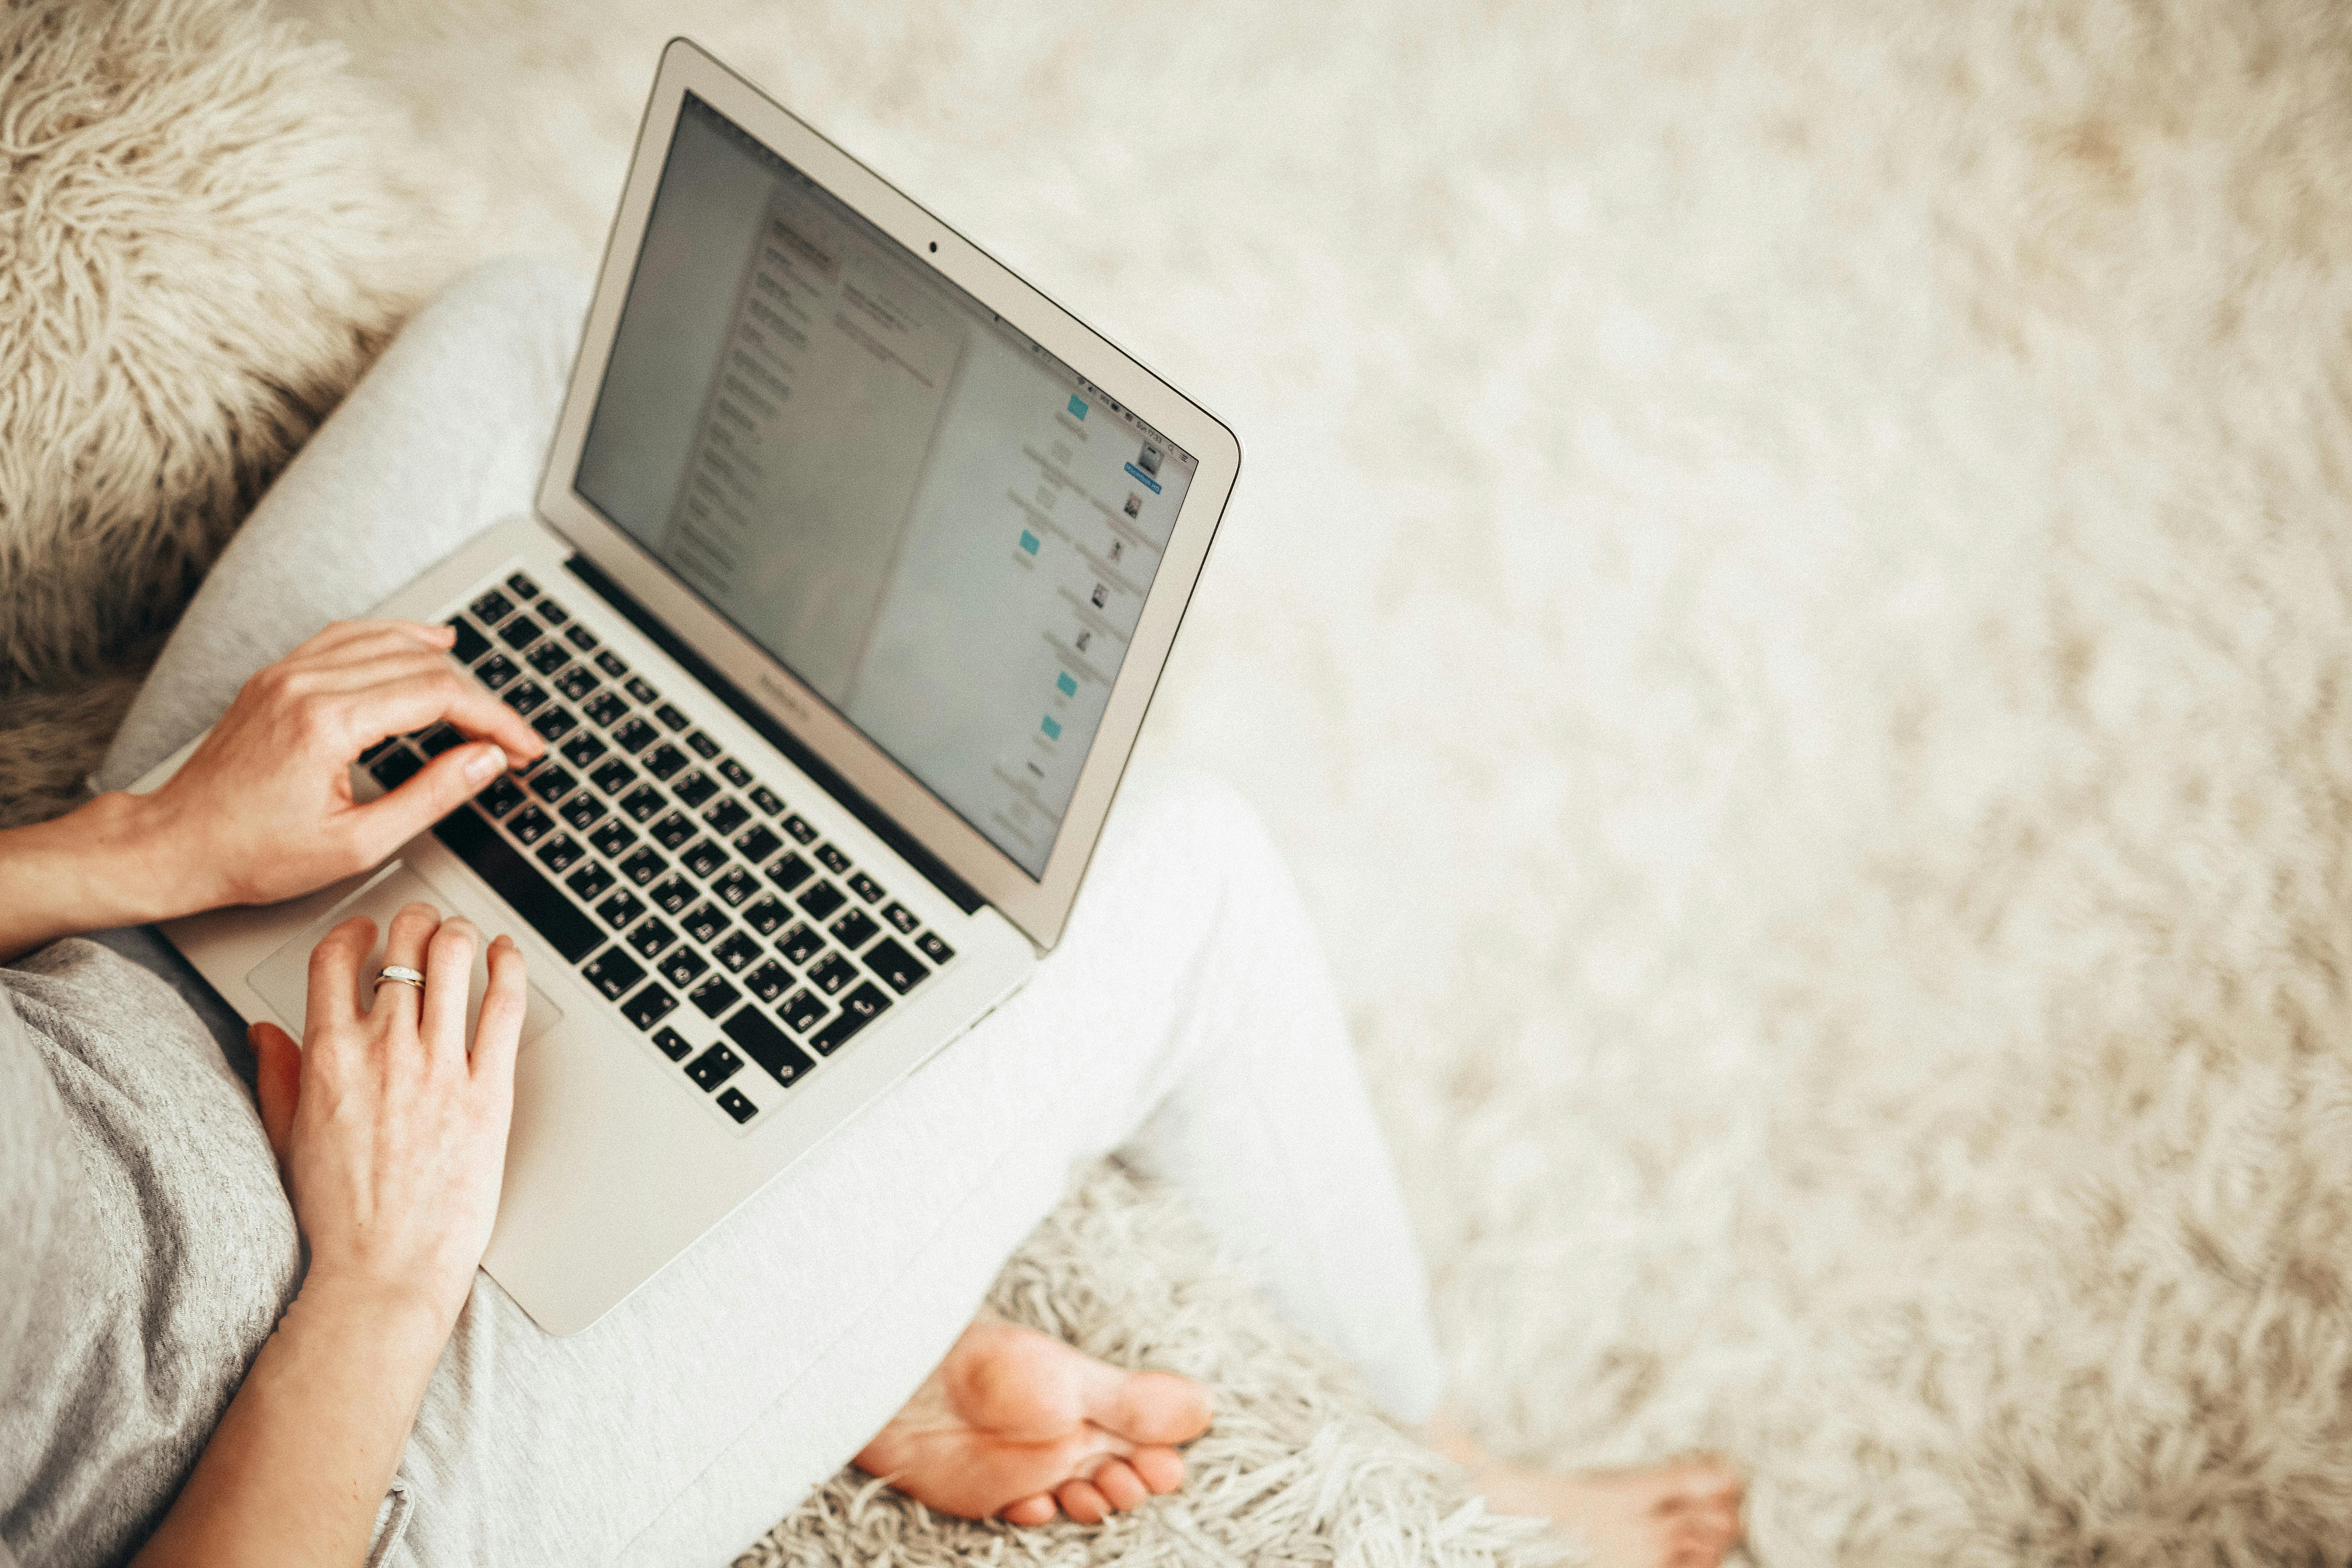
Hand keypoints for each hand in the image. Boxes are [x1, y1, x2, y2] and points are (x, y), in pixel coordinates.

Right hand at [130, 905, 528, 1567]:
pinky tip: (508, 956)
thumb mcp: (287, 1139)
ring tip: (465, 937)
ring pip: (455, 959)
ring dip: (460, 934)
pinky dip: (510, 967)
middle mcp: (385, 1051)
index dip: (354, 931)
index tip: (367, 932)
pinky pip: (504, 1005)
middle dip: (414, 922)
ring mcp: (440, 1068)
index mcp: (328, 1057)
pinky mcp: (489, 1090)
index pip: (336, 957)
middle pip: (403, 946)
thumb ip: (276, 1075)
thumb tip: (262, 1030)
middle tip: (422, 927)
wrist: (385, 1269)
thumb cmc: (339, 1214)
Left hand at [144, 619, 545, 913]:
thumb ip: (432, 795)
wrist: (175, 844)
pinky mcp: (277, 675)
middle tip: (507, 741)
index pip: (438, 694)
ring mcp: (288, 672)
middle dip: (478, 700)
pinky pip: (348, 636)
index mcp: (327, 723)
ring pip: (389, 640)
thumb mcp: (358, 843)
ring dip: (444, 664)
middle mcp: (306, 683)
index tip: (524, 747)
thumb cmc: (254, 854)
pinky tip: (424, 642)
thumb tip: (488, 760)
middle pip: (421, 665)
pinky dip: (395, 638)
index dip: (495, 719)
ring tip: (481, 699)